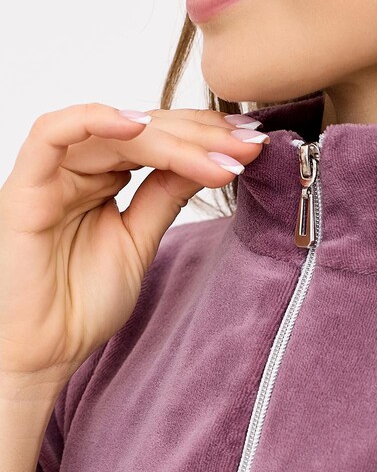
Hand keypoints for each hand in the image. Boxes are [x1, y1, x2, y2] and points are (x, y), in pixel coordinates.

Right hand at [0, 103, 268, 396]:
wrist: (44, 351)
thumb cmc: (81, 304)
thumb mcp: (139, 243)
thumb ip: (164, 199)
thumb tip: (210, 161)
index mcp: (104, 178)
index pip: (159, 141)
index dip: (206, 138)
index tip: (253, 145)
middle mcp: (78, 168)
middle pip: (143, 131)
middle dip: (201, 136)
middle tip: (248, 145)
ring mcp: (51, 175)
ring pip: (112, 131)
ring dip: (170, 138)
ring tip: (217, 154)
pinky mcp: (26, 188)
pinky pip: (51, 135)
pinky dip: (94, 120)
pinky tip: (140, 125)